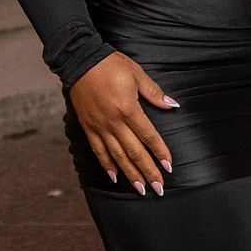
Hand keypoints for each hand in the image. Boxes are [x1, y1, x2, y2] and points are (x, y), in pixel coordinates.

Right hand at [69, 52, 177, 194]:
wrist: (80, 61)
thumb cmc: (110, 65)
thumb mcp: (136, 74)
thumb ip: (154, 92)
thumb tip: (171, 104)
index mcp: (128, 109)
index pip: (148, 136)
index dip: (160, 152)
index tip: (169, 167)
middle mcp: (113, 122)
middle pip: (134, 152)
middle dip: (148, 171)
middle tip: (158, 188)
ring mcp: (99, 126)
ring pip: (117, 156)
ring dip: (130, 174)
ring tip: (141, 189)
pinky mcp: (88, 127)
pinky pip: (98, 151)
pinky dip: (107, 165)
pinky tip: (115, 177)